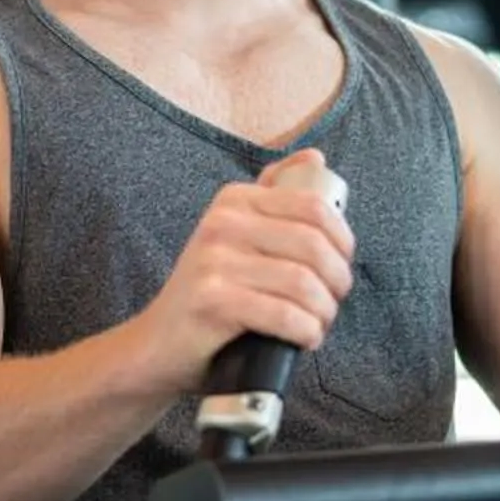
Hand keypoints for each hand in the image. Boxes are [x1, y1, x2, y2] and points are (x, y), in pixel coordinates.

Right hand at [131, 149, 356, 389]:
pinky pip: (283, 314)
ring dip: (324, 311)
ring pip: (303, 282)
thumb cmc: (209, 292)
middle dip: (337, 280)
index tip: (341, 267)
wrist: (157, 343)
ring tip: (320, 322)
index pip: (313, 207)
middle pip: (313, 245)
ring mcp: (214, 261)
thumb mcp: (236, 234)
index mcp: (234, 199)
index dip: (343, 241)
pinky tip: (306, 339)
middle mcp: (222, 222)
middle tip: (333, 302)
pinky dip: (306, 331)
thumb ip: (273, 194)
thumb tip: (316, 157)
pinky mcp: (212, 300)